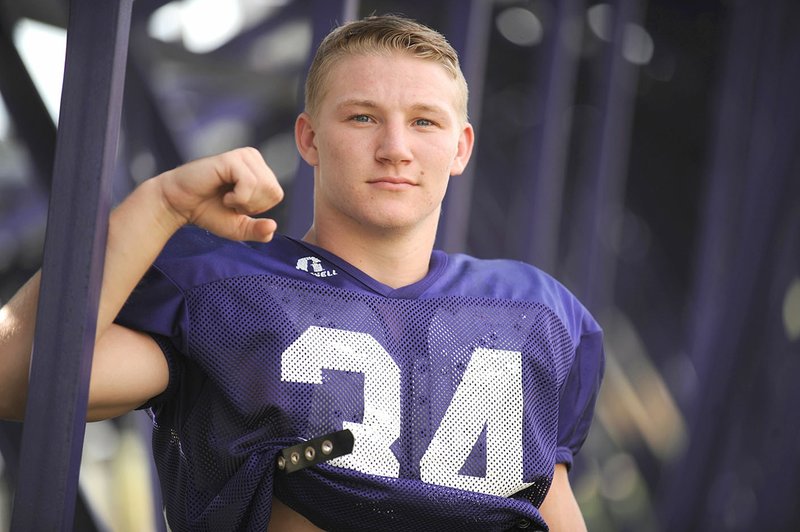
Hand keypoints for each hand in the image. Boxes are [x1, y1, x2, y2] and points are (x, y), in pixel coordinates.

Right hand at [156, 147, 283, 241]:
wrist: (178, 204)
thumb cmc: (207, 211)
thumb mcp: (238, 227)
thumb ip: (257, 231)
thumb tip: (273, 228)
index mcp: (258, 170)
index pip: (277, 194)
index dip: (257, 208)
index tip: (235, 204)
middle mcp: (253, 158)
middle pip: (273, 191)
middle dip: (251, 205)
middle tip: (230, 200)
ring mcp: (243, 156)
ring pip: (264, 187)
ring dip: (243, 201)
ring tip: (226, 196)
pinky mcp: (231, 159)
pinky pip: (250, 184)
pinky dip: (237, 197)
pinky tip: (223, 194)